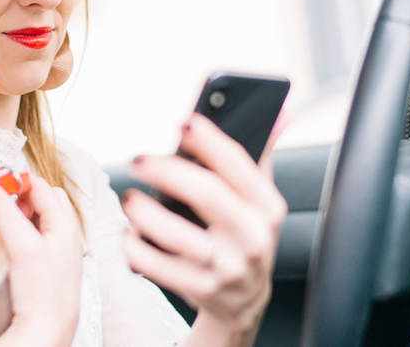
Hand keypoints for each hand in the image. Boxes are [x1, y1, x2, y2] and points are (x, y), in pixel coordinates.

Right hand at [0, 175, 82, 346]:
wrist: (47, 333)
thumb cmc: (44, 292)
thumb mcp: (22, 245)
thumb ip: (3, 212)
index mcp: (65, 222)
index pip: (39, 184)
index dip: (15, 182)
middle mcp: (65, 233)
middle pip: (39, 199)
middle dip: (16, 198)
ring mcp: (56, 250)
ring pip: (34, 218)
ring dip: (16, 215)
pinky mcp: (45, 266)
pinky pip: (31, 237)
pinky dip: (18, 233)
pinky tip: (6, 245)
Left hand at [121, 112, 289, 335]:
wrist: (244, 300)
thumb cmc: (242, 234)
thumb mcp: (258, 200)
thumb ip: (261, 154)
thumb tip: (281, 109)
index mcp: (268, 206)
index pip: (240, 166)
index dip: (211, 141)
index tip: (184, 122)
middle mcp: (254, 237)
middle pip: (208, 195)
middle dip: (169, 172)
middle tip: (138, 160)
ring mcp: (230, 268)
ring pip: (181, 237)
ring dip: (147, 214)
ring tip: (129, 198)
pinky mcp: (204, 291)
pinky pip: (161, 269)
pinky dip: (138, 250)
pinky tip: (128, 235)